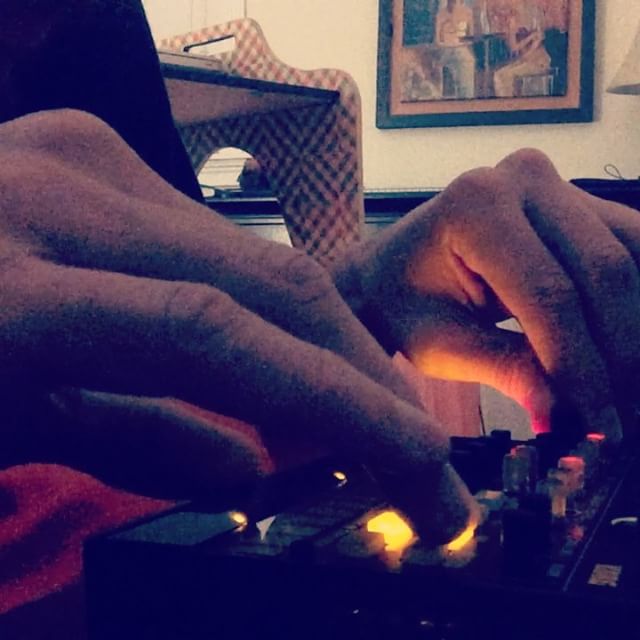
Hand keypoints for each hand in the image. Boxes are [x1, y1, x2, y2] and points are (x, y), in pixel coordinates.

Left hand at [0, 108, 474, 543]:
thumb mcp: (7, 435)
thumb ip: (144, 444)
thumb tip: (265, 466)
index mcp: (4, 291)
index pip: (214, 338)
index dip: (334, 403)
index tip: (418, 468)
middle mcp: (55, 191)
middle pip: (263, 282)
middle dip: (358, 373)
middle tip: (418, 449)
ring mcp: (76, 153)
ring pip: (253, 257)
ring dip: (321, 344)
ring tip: (366, 413)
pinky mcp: (89, 147)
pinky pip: (213, 241)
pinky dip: (264, 307)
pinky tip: (291, 359)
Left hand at [341, 149, 639, 440]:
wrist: (393, 270)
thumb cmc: (403, 305)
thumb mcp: (442, 346)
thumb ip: (507, 372)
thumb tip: (565, 417)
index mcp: (476, 205)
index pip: (551, 294)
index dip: (582, 366)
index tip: (599, 424)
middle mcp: (523, 177)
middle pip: (604, 271)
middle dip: (619, 353)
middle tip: (617, 416)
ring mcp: (554, 184)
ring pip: (632, 256)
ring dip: (632, 330)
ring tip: (623, 388)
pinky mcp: (577, 200)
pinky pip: (632, 248)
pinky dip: (634, 304)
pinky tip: (622, 347)